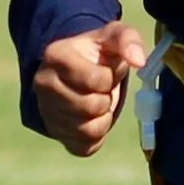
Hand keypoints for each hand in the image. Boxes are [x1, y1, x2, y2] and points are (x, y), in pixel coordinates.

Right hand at [34, 21, 147, 154]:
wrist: (76, 72)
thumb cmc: (97, 53)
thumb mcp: (113, 37)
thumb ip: (128, 40)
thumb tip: (139, 60)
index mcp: (56, 55)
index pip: (94, 79)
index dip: (108, 78)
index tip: (104, 72)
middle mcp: (43, 84)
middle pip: (90, 106)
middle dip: (105, 99)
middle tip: (101, 90)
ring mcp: (46, 110)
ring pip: (86, 129)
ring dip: (103, 119)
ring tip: (98, 103)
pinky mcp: (54, 133)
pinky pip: (83, 147)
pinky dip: (96, 137)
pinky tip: (93, 119)